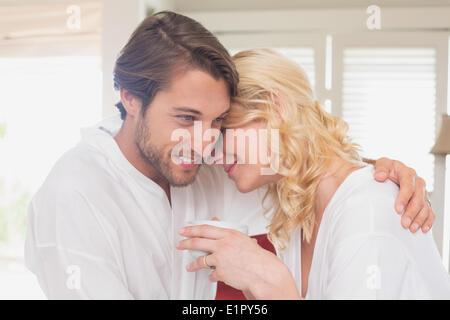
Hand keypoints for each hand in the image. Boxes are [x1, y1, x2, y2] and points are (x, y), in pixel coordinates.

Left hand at [176, 225, 299, 298]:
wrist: (263, 273)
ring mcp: (220, 259)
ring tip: (190, 266)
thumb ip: (228, 232)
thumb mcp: (243, 239)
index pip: (205, 229)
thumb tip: (215, 221)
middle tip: (180, 244)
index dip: (191, 229)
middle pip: (198, 242)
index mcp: (229, 234)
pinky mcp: (220, 272)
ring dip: (193, 264)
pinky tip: (214, 276)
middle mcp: (223, 245)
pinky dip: (212, 276)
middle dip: (185, 243)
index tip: (184, 230)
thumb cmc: (257, 258)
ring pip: (201, 260)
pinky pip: (211, 274)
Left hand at [373, 157, 434, 232]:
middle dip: (412, 212)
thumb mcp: (382, 164)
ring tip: (411, 228)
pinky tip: (423, 229)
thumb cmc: (385, 169)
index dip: (404, 198)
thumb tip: (380, 177)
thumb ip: (381, 169)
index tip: (397, 209)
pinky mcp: (423, 200)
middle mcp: (417, 182)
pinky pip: (429, 211)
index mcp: (408, 173)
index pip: (408, 185)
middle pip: (418, 198)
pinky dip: (428, 220)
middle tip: (404, 223)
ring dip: (419, 218)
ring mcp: (421, 192)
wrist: (389, 172)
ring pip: (425, 206)